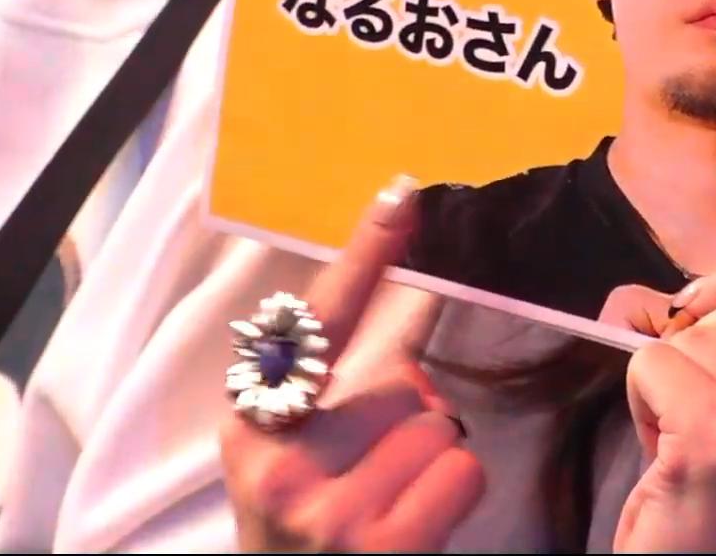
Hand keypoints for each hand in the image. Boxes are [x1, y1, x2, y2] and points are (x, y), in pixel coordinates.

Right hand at [219, 178, 484, 550]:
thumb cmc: (308, 526)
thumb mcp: (293, 454)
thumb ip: (334, 385)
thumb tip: (409, 297)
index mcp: (253, 426)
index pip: (316, 323)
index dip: (364, 256)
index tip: (401, 196)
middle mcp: (279, 465)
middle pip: (403, 382)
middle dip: (411, 417)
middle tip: (375, 474)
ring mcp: (328, 511)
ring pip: (439, 425)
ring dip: (433, 458)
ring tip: (392, 502)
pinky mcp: (382, 547)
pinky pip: (462, 469)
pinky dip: (456, 492)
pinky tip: (416, 523)